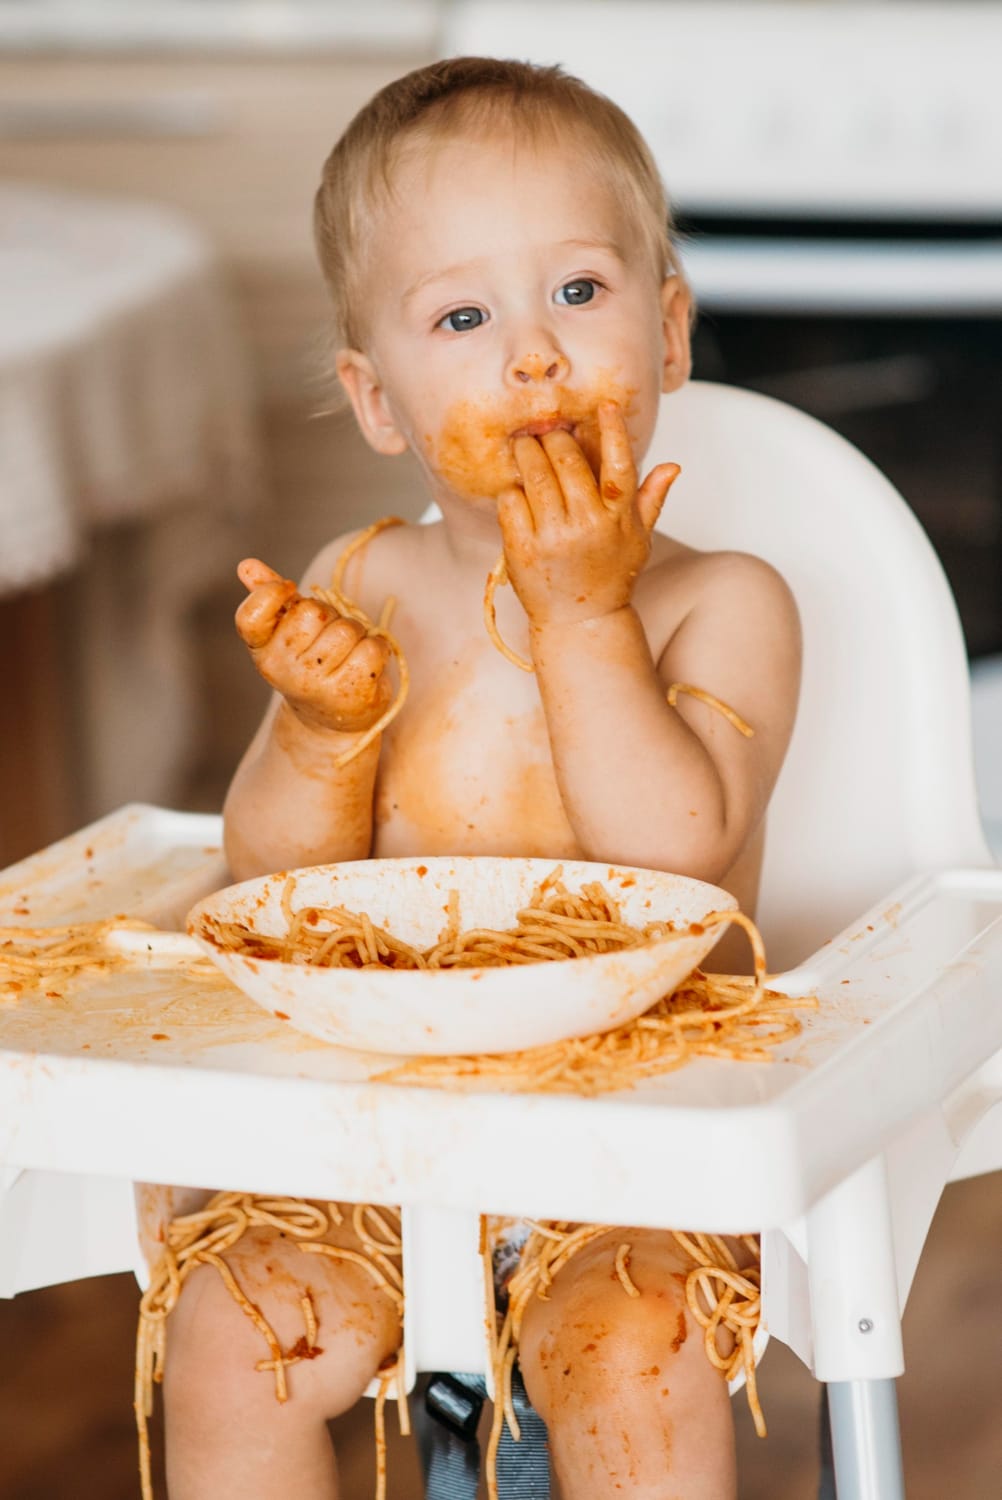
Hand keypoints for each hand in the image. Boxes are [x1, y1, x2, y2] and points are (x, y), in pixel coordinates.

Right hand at [235, 559, 392, 733]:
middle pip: (313, 611)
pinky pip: (372, 648)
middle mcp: (281, 669)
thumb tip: (246, 565)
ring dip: (357, 633)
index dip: (272, 592)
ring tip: (348, 653)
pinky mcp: (348, 693)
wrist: (331, 722)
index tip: (290, 591)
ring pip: (346, 629)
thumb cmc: (311, 665)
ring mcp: (314, 683)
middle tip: (329, 636)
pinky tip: (365, 664)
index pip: (251, 614)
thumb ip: (268, 599)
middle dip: (329, 615)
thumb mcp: (286, 633)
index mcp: (261, 650)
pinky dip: (377, 649)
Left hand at [497, 402, 679, 628]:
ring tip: (524, 447)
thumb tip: (673, 465)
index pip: (619, 464)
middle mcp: (587, 524)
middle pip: (567, 460)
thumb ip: (651, 499)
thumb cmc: (610, 576)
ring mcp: (553, 537)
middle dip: (554, 438)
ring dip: (526, 453)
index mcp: (617, 517)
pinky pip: (510, 501)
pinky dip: (510, 490)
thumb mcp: (638, 539)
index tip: (604, 406)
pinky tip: (516, 491)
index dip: (613, 430)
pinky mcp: (522, 549)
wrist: (580, 621)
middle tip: (546, 432)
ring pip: (533, 475)